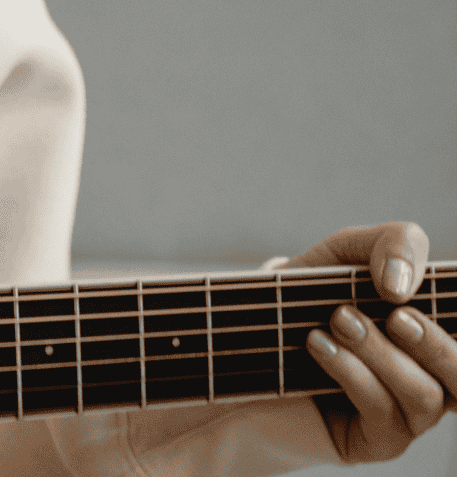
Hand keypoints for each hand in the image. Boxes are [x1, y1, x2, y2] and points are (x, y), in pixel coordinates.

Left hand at [282, 221, 456, 462]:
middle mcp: (434, 375)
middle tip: (394, 314)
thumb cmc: (307, 294)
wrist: (245, 339)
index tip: (417, 301)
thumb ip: (392, 244)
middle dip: (435, 343)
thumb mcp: (347, 253)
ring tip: (338, 321)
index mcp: (438, 333)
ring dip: (382, 355)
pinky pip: (383, 412)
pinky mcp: (375, 439)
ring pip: (426, 395)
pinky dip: (353, 373)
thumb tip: (404, 285)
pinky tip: (319, 345)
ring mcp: (409, 412)